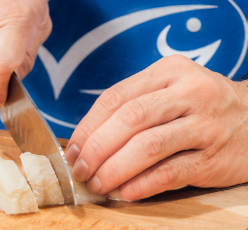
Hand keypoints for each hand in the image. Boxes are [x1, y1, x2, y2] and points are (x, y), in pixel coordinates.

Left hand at [65, 54, 247, 200]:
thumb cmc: (199, 106)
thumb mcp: (170, 89)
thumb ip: (134, 105)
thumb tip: (88, 142)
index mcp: (169, 71)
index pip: (116, 97)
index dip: (89, 126)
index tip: (73, 149)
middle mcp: (189, 93)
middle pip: (130, 119)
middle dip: (97, 148)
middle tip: (80, 170)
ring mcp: (205, 125)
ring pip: (148, 146)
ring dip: (115, 169)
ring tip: (97, 184)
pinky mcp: (214, 157)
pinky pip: (170, 173)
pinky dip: (141, 185)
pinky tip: (123, 192)